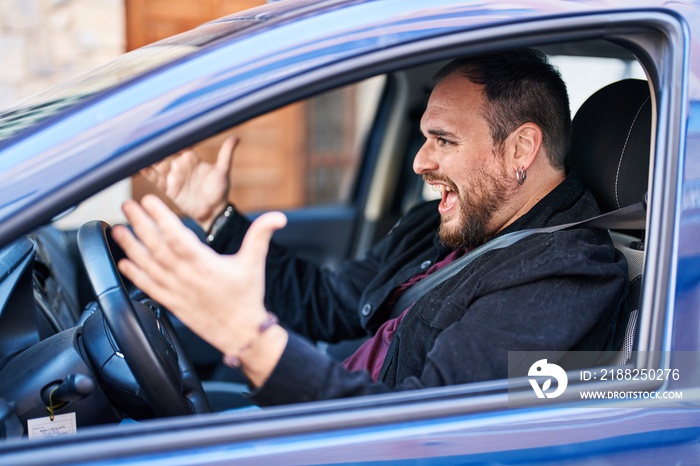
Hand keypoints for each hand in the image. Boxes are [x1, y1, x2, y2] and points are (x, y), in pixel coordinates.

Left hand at [111, 194, 288, 386]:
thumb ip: (262, 235)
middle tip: (127, 205)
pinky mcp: (172, 303)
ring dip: (131, 246)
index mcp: (205, 264)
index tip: (148, 202)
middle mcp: (186, 277)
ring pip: (149, 265)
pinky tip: (124, 263)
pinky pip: (149, 287)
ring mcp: (177, 291)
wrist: (242, 333)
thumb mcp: (255, 262)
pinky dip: (135, 275)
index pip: (178, 237)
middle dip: (140, 224)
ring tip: (118, 230)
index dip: (161, 218)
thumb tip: (278, 217)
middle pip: (157, 247)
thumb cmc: (247, 297)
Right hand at [140, 136, 236, 230]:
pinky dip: (148, 174)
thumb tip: (236, 138)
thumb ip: (226, 154)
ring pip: (158, 164)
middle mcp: (180, 166)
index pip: (178, 145)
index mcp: (192, 159)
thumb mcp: (223, 171)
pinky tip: (141, 166)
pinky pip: (156, 180)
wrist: (215, 212)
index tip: (163, 128)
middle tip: (146, 136)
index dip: (171, 138)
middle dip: (157, 146)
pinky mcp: (169, 189)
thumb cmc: (220, 191)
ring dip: (149, 157)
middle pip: (165, 153)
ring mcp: (173, 177)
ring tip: (139, 149)